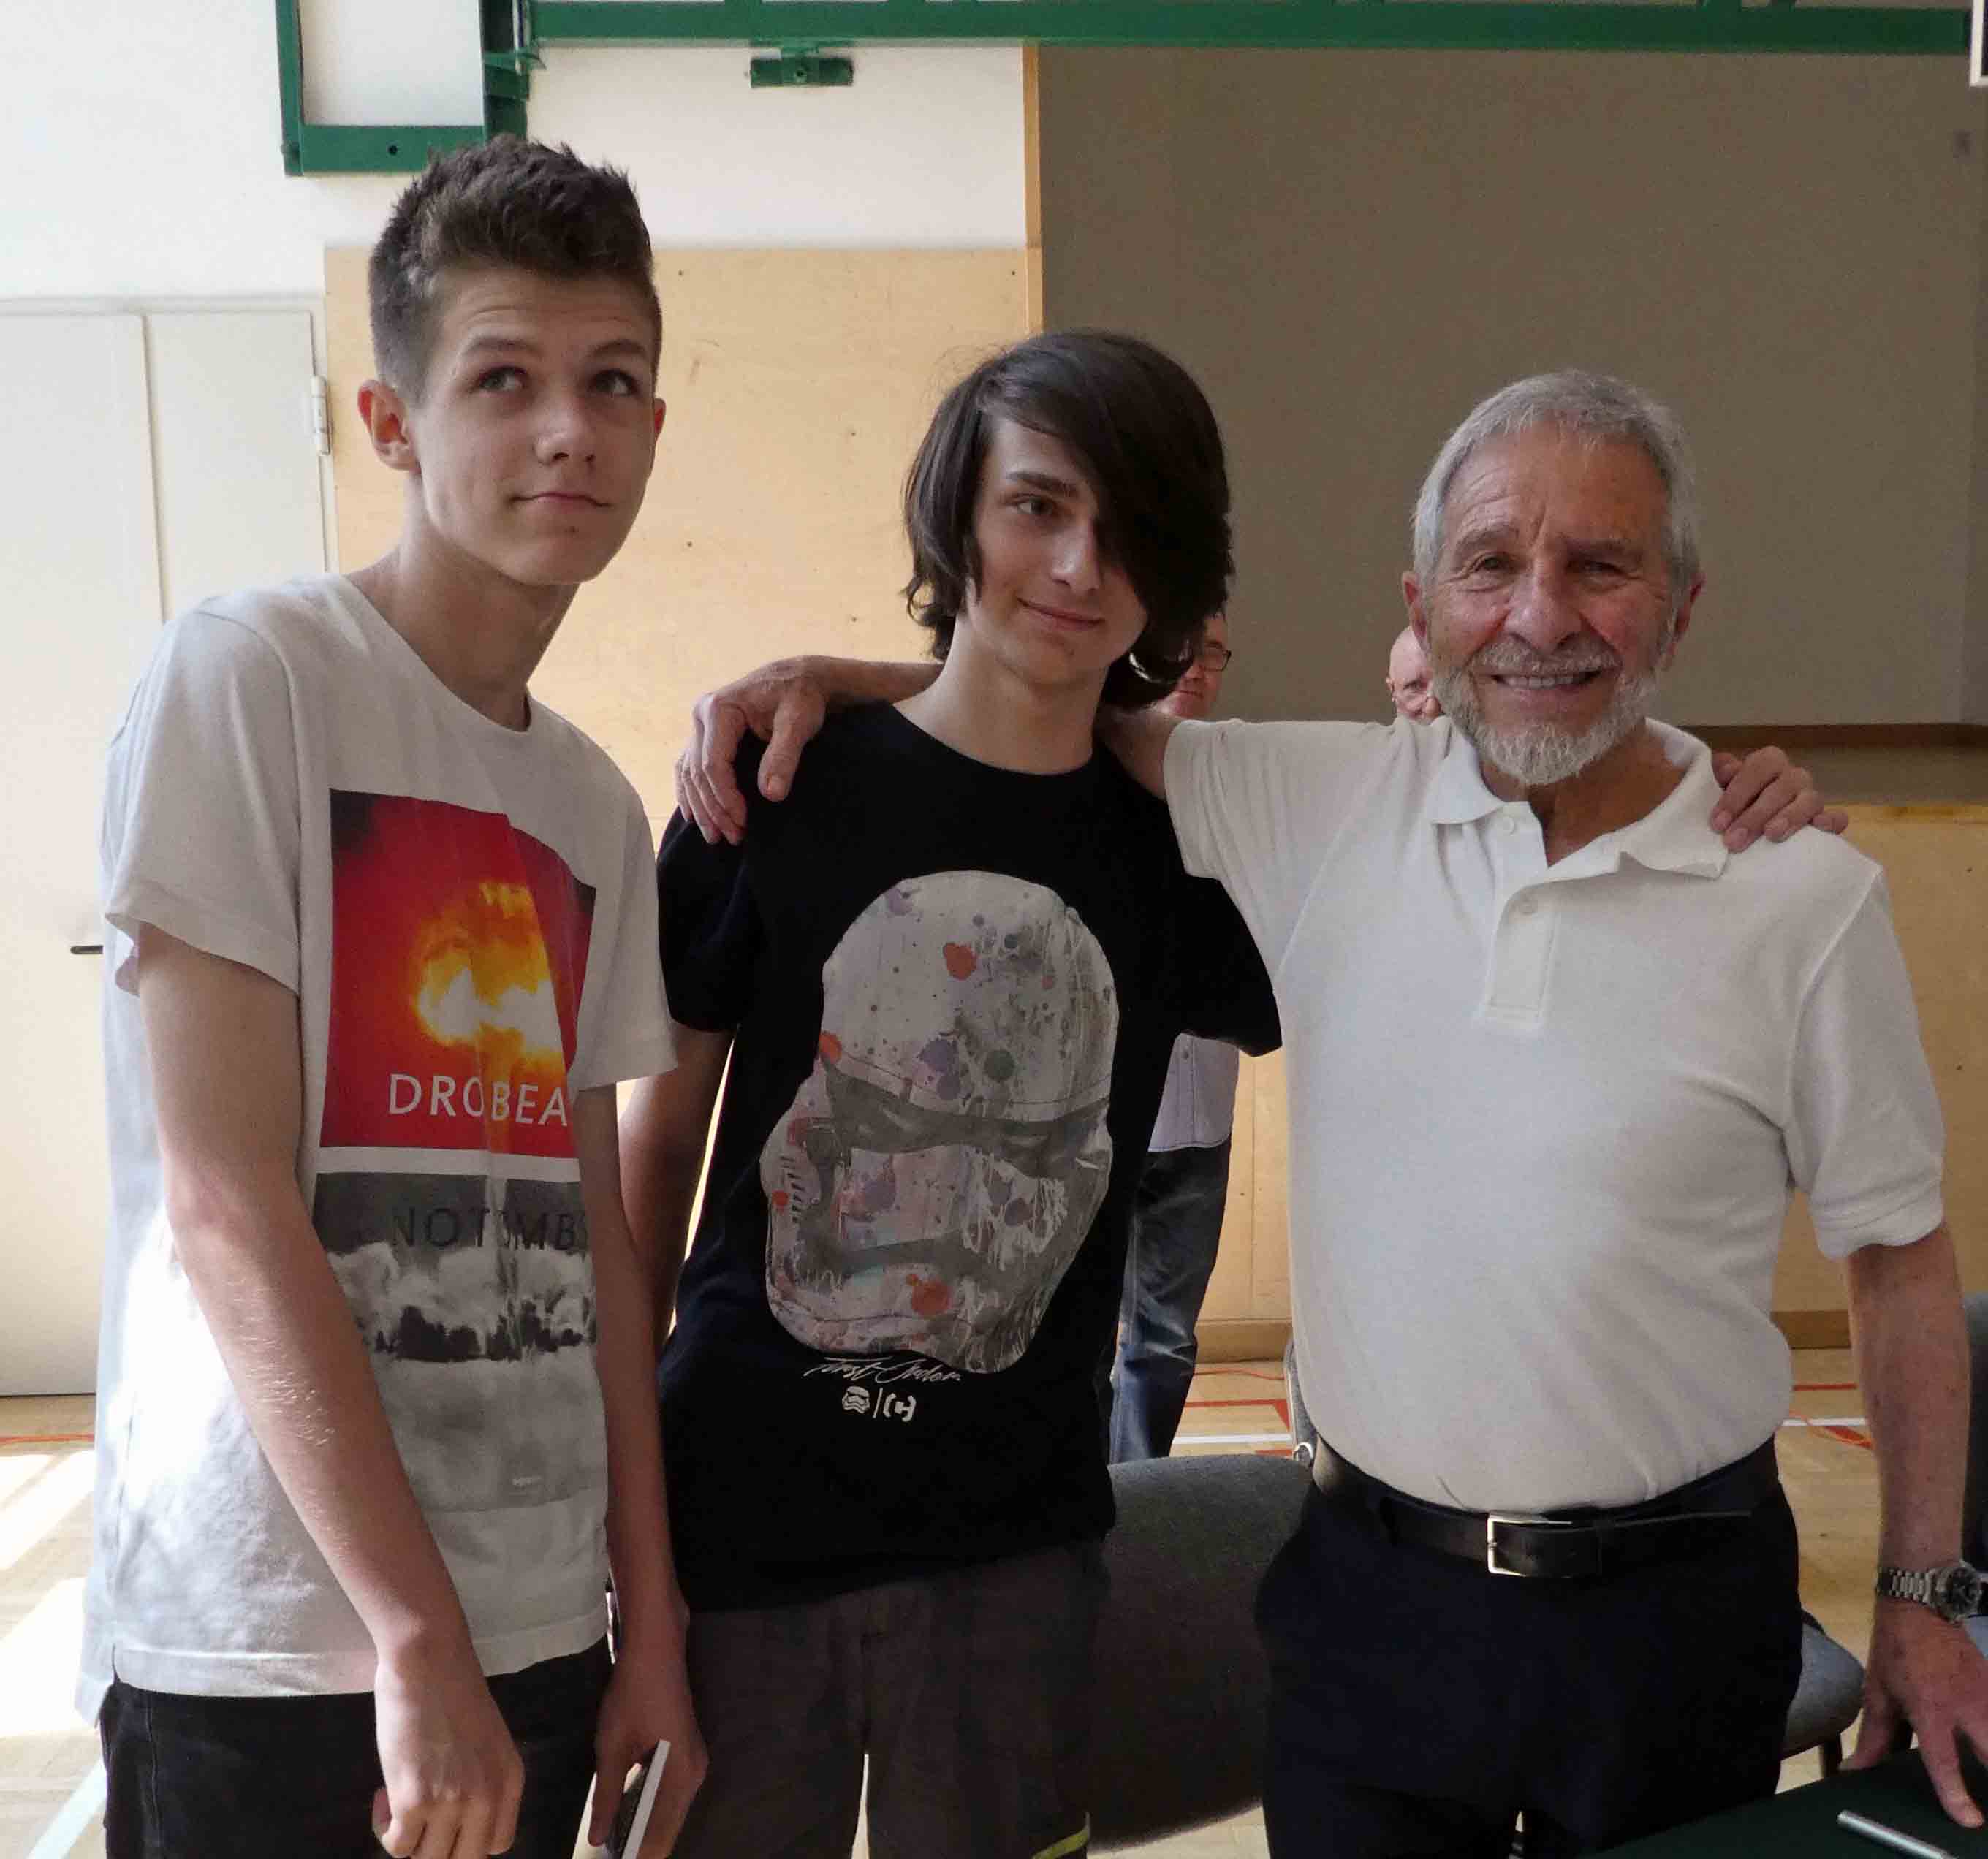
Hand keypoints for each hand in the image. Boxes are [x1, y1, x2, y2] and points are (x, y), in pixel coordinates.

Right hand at [371, 1636, 523, 1858]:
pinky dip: (384, 1829)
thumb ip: (483, 1780)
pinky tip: (383, 1796)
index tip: (445, 1820)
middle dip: (436, 1845)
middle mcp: (488, 1796)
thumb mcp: (486, 1741)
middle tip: (416, 1818)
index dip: (466, 1840)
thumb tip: (459, 1822)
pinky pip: (398, 1847)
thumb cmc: (452, 1691)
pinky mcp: (415, 1801)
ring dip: (408, 1838)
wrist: (428, 1660)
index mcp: (510, 1780)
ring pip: (428, 1858)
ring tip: (397, 1800)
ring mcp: (452, 1802)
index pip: (497, 1845)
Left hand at [586, 1637, 707, 1855]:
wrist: (656, 1649)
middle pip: (669, 1826)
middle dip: (641, 1844)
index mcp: (680, 1777)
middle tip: (609, 1851)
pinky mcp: (688, 1751)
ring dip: (645, 1825)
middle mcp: (695, 1775)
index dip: (637, 1855)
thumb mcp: (612, 1747)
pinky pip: (672, 1792)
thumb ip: (608, 1796)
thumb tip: (598, 1839)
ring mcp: (695, 1762)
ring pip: (671, 1810)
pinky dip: (651, 1805)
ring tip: (613, 1836)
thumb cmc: (632, 1696)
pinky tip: (627, 1808)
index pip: (661, 1836)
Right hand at [674, 659, 826, 845]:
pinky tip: (695, 815)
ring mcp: (701, 725)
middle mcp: (702, 715)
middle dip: (714, 808)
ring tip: (716, 836)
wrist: (800, 678)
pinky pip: (689, 767)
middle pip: (698, 772)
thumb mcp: (798, 722)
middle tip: (733, 837)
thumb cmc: (801, 697)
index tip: (743, 822)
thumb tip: (771, 794)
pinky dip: (691, 792)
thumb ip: (784, 756)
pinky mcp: (706, 734)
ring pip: (689, 773)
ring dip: (701, 806)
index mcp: (719, 709)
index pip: (713, 763)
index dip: (725, 797)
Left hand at [1708, 747, 1848, 850]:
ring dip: (1790, 817)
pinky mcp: (1827, 820)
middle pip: (1780, 788)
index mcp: (1768, 763)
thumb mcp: (1721, 788)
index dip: (1736, 795)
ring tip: (1771, 835)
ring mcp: (1811, 797)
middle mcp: (1792, 777)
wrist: (1751, 825)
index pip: (1758, 768)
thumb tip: (1721, 766)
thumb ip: (1719, 776)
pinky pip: (1837, 817)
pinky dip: (1831, 821)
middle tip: (1733, 840)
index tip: (1717, 823)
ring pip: (1809, 800)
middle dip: (1755, 815)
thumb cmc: (1735, 804)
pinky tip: (1818, 827)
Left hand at [1844, 1600, 1987, 1826]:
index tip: (1970, 1821)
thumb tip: (1856, 1772)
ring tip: (1981, 1773)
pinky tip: (1982, 1745)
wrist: (1922, 1606)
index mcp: (1929, 1708)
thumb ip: (1874, 1738)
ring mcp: (1987, 1697)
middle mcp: (1966, 1706)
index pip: (1945, 1761)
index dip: (1955, 1795)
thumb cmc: (1895, 1651)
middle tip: (1986, 1807)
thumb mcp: (1878, 1692)